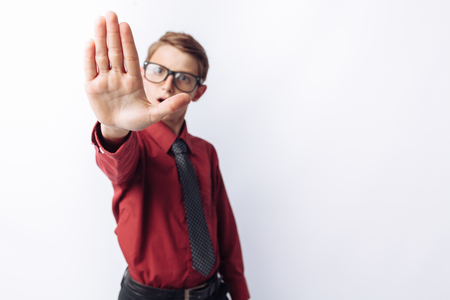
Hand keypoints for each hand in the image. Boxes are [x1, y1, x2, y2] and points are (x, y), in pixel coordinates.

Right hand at [84, 11, 190, 135]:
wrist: (118, 128)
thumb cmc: (136, 119)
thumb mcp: (154, 115)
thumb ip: (170, 106)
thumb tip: (188, 98)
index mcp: (134, 80)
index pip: (131, 57)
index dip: (128, 41)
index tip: (126, 25)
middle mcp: (119, 76)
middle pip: (116, 51)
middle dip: (113, 33)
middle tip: (111, 14)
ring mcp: (105, 80)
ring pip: (102, 56)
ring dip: (100, 38)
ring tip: (100, 20)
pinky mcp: (92, 87)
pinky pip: (90, 69)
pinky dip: (89, 56)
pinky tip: (90, 41)